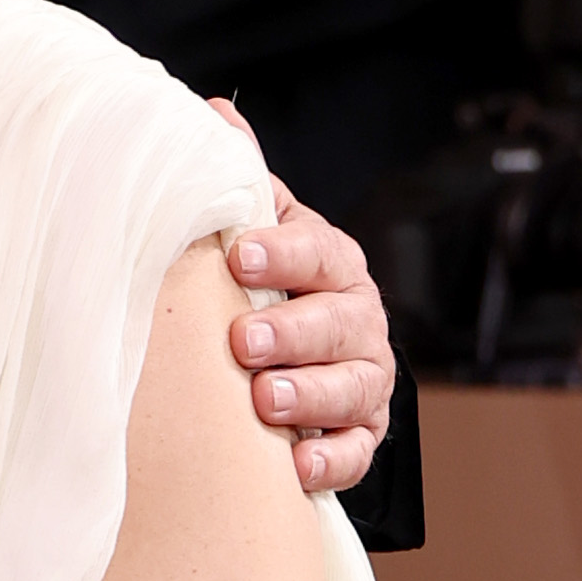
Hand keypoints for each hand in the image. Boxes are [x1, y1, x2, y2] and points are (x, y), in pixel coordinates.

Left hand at [214, 161, 394, 494]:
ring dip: (308, 395)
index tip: (241, 256)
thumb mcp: (260, 237)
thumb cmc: (271, 291)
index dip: (283, 253)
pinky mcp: (362, 435)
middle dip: (293, 332)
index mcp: (331, 265)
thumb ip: (245, 186)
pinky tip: (296, 467)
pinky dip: (330, 462)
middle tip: (245, 341)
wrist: (299, 363)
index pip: (319, 252)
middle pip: (337, 323)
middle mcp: (358, 320)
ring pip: (351, 388)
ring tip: (263, 400)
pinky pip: (357, 452)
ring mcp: (364, 380)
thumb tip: (217, 112)